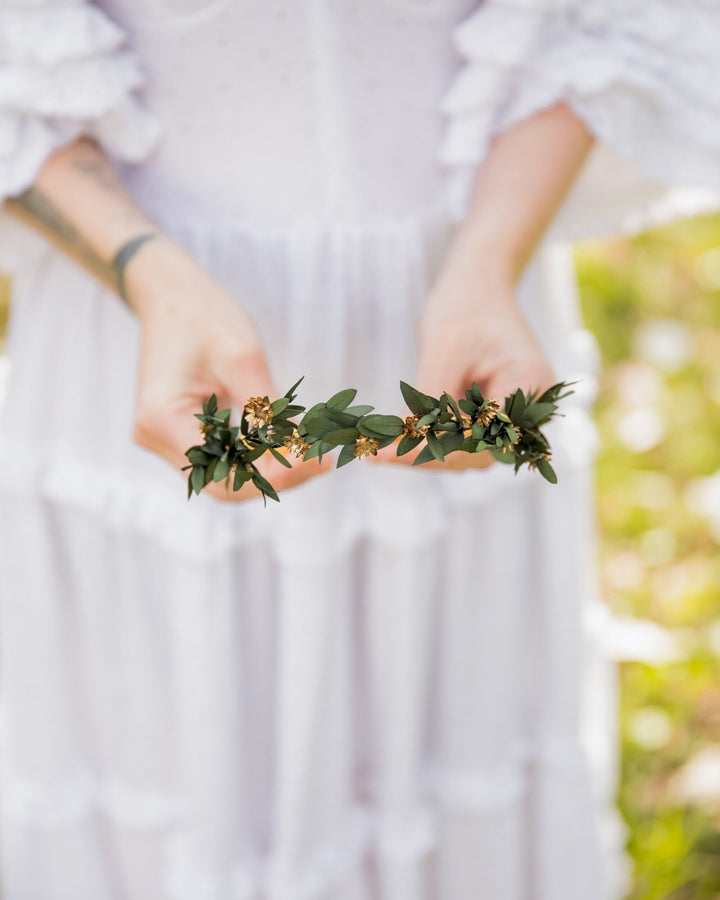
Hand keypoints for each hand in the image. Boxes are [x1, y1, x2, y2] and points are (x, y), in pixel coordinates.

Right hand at [126, 238, 331, 499]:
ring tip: (308, 451)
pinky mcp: (177, 432)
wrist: (171, 295)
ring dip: (266, 467)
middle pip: (223, 483)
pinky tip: (284, 441)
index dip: (273, 478)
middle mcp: (155, 437)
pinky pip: (220, 456)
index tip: (318, 463)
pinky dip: (253, 454)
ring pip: (224, 474)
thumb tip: (301, 451)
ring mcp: (163, 437)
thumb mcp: (243, 357)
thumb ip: (268, 410)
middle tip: (320, 462)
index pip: (224, 475)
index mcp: (163, 420)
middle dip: (274, 476)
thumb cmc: (205, 316)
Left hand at [375, 232, 555, 470]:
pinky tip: (397, 438)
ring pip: (469, 454)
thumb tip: (409, 444)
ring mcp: (515, 415)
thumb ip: (432, 399)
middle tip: (375, 454)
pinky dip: (433, 440)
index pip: (478, 435)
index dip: (432, 450)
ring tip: (380, 447)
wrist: (478, 285)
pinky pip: (464, 440)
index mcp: (528, 385)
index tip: (386, 456)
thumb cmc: (465, 306)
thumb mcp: (444, 349)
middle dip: (426, 454)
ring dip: (428, 452)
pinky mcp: (495, 417)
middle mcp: (531, 408)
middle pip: (476, 452)